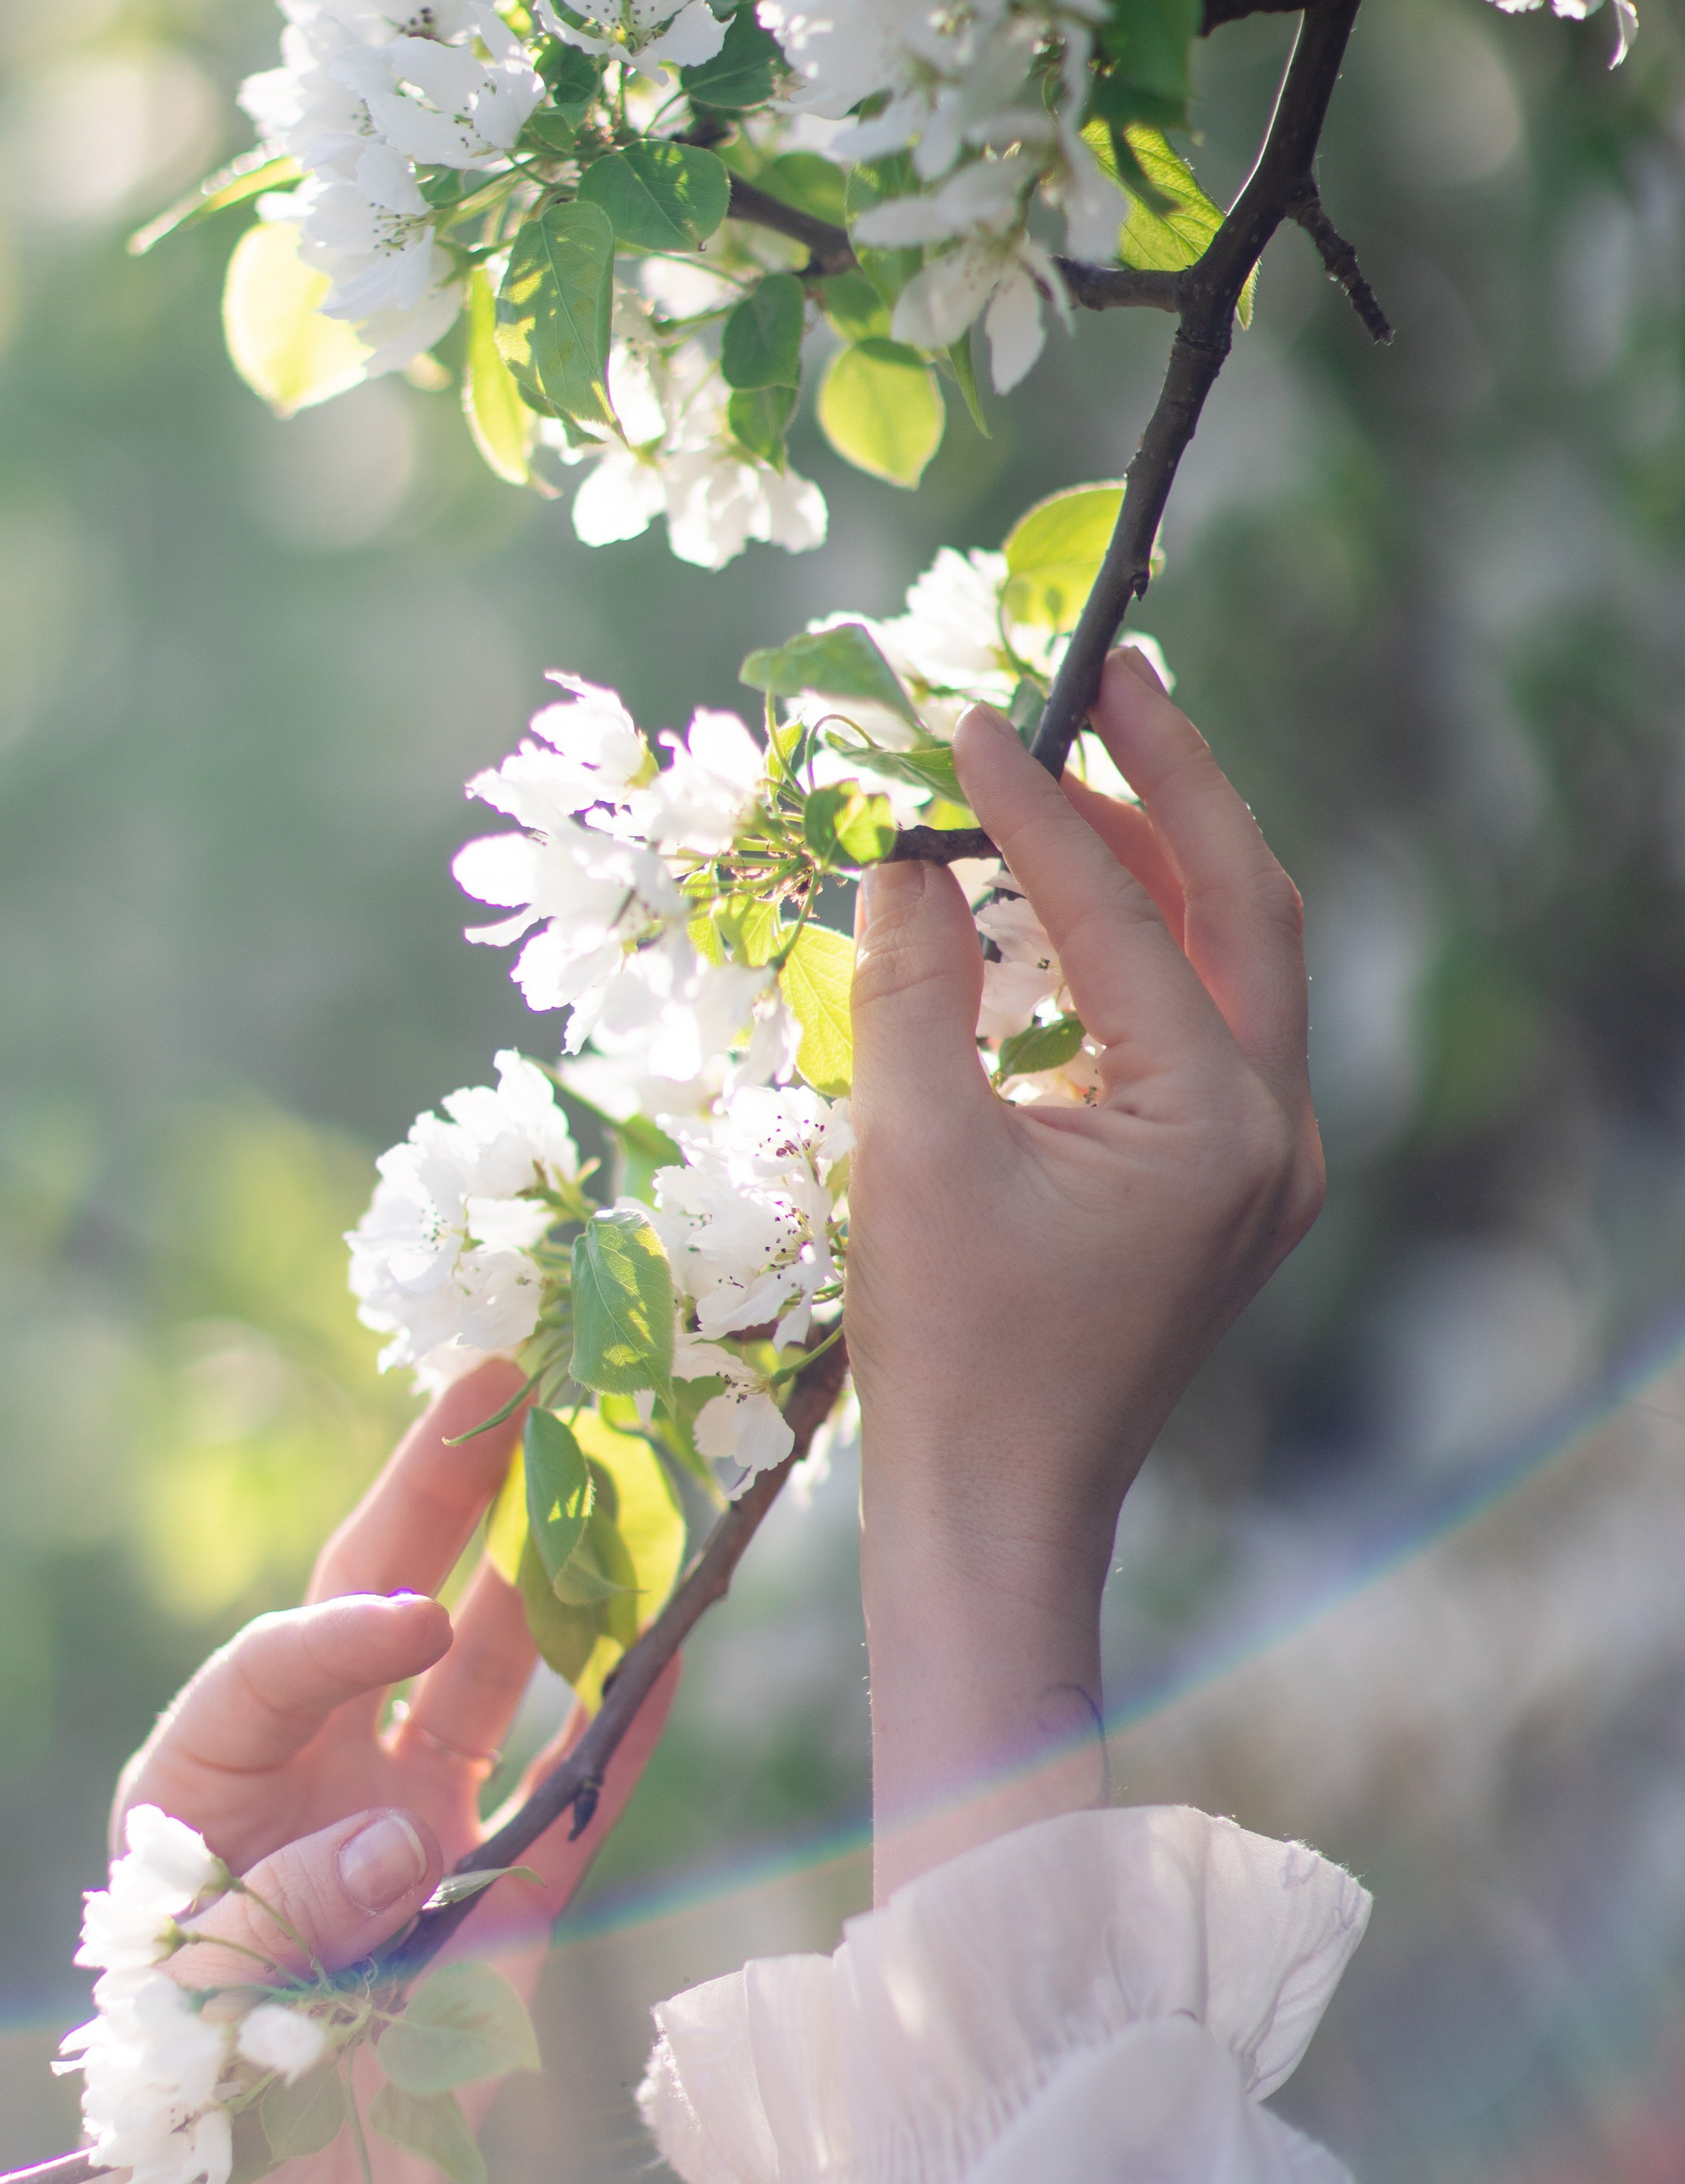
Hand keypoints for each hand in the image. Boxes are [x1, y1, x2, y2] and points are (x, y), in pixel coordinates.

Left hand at [111, 1357, 673, 2183]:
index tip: (406, 1613)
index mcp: (207, 1781)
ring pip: (491, 1679)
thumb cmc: (183, 2122)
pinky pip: (570, 1798)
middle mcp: (315, 1781)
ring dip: (548, 1584)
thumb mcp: (201, 2001)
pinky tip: (670, 1648)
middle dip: (446, 1499)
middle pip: (386, 1610)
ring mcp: (415, 1836)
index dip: (343, 1623)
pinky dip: (619, 1731)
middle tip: (509, 1378)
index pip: (279, 1659)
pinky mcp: (500, 1907)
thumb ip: (293, 1905)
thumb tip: (405, 1834)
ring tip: (610, 1473)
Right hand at [847, 650, 1322, 1889]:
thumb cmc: (947, 1350)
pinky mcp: (1232, 1188)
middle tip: (1103, 676)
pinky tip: (1081, 905)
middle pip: (1248, 903)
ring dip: (1168, 859)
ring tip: (1079, 770)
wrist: (997, 1508)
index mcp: (1216, 1120)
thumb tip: (907, 855)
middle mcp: (1276, 1133)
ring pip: (1243, 960)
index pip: (1126, 910)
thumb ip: (913, 987)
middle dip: (1174, 782)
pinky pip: (1216, 1024)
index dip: (1040, 803)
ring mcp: (1268, 1165)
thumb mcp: (911, 1152)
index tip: (968, 715)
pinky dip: (1156, 946)